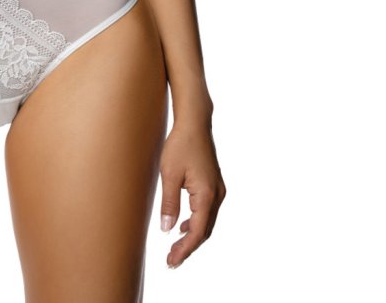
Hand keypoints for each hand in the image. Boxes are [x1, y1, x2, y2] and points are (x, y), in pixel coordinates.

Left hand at [158, 117, 225, 268]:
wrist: (194, 123)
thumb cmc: (180, 145)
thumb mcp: (169, 174)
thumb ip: (169, 203)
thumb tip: (168, 229)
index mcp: (206, 195)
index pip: (197, 232)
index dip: (185, 250)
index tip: (171, 262)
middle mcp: (217, 195)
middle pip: (205, 230)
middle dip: (189, 247)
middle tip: (171, 261)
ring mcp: (218, 190)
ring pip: (207, 221)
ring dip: (193, 235)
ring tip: (175, 248)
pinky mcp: (214, 184)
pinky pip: (207, 211)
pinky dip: (197, 222)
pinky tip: (184, 225)